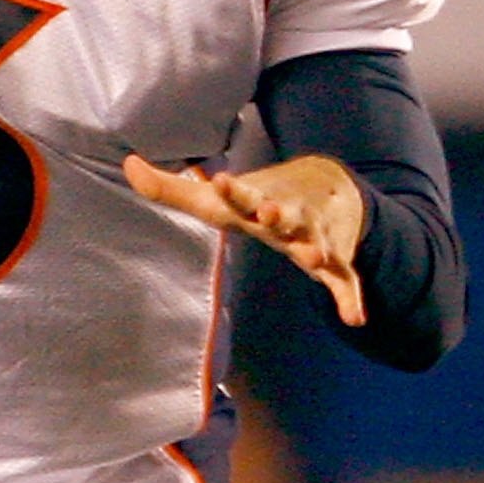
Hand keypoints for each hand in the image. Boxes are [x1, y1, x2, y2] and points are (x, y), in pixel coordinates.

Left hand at [124, 150, 368, 327]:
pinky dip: (350, 297)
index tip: (221, 179)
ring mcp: (312, 235)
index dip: (232, 189)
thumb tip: (128, 165)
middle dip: (278, 214)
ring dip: (316, 250)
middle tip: (272, 213)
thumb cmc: (256, 198)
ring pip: (316, 242)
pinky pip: (344, 280)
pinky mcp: (334, 259)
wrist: (325, 184)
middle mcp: (287, 216)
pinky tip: (355, 317)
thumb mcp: (214, 197)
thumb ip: (168, 188)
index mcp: (257, 202)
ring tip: (315, 258)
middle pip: (283, 215)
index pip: (242, 194)